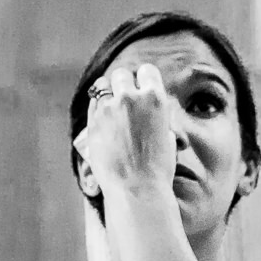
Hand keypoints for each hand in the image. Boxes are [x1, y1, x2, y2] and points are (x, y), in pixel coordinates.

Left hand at [73, 64, 176, 199]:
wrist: (136, 189)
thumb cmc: (157, 169)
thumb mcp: (168, 138)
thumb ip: (158, 119)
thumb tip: (150, 113)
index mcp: (155, 99)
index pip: (148, 72)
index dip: (146, 80)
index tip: (144, 88)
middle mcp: (130, 98)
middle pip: (122, 75)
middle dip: (125, 84)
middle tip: (127, 99)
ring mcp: (108, 108)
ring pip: (103, 87)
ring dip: (109, 94)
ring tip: (113, 110)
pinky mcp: (92, 120)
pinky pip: (93, 105)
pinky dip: (99, 109)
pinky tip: (105, 123)